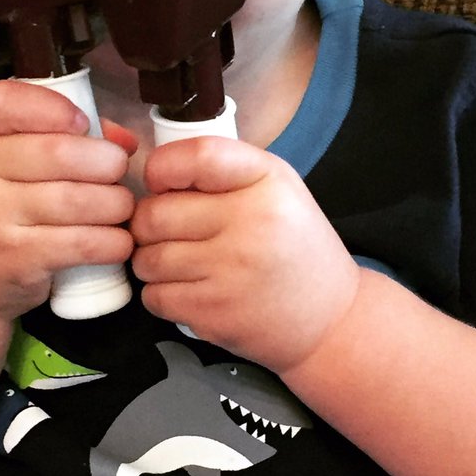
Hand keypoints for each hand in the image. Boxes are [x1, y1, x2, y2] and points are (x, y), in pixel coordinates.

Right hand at [0, 80, 136, 320]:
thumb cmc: (4, 202)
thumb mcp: (18, 157)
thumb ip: (69, 136)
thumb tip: (126, 142)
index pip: (3, 101)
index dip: (52, 108)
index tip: (83, 123)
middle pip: (57, 152)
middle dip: (106, 161)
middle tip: (118, 170)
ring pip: (75, 200)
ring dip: (115, 203)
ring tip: (121, 206)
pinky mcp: (12, 258)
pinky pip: (80, 243)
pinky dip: (112, 242)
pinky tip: (118, 240)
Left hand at [130, 137, 359, 371]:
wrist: (329, 319)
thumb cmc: (293, 246)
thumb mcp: (276, 188)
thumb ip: (222, 172)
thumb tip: (154, 175)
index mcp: (267, 181)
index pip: (197, 156)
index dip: (163, 167)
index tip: (162, 184)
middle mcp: (251, 222)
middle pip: (154, 213)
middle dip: (149, 223)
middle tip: (172, 232)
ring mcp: (231, 272)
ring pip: (146, 259)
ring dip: (152, 261)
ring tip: (184, 263)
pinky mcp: (215, 314)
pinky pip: (154, 296)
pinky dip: (162, 294)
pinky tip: (192, 290)